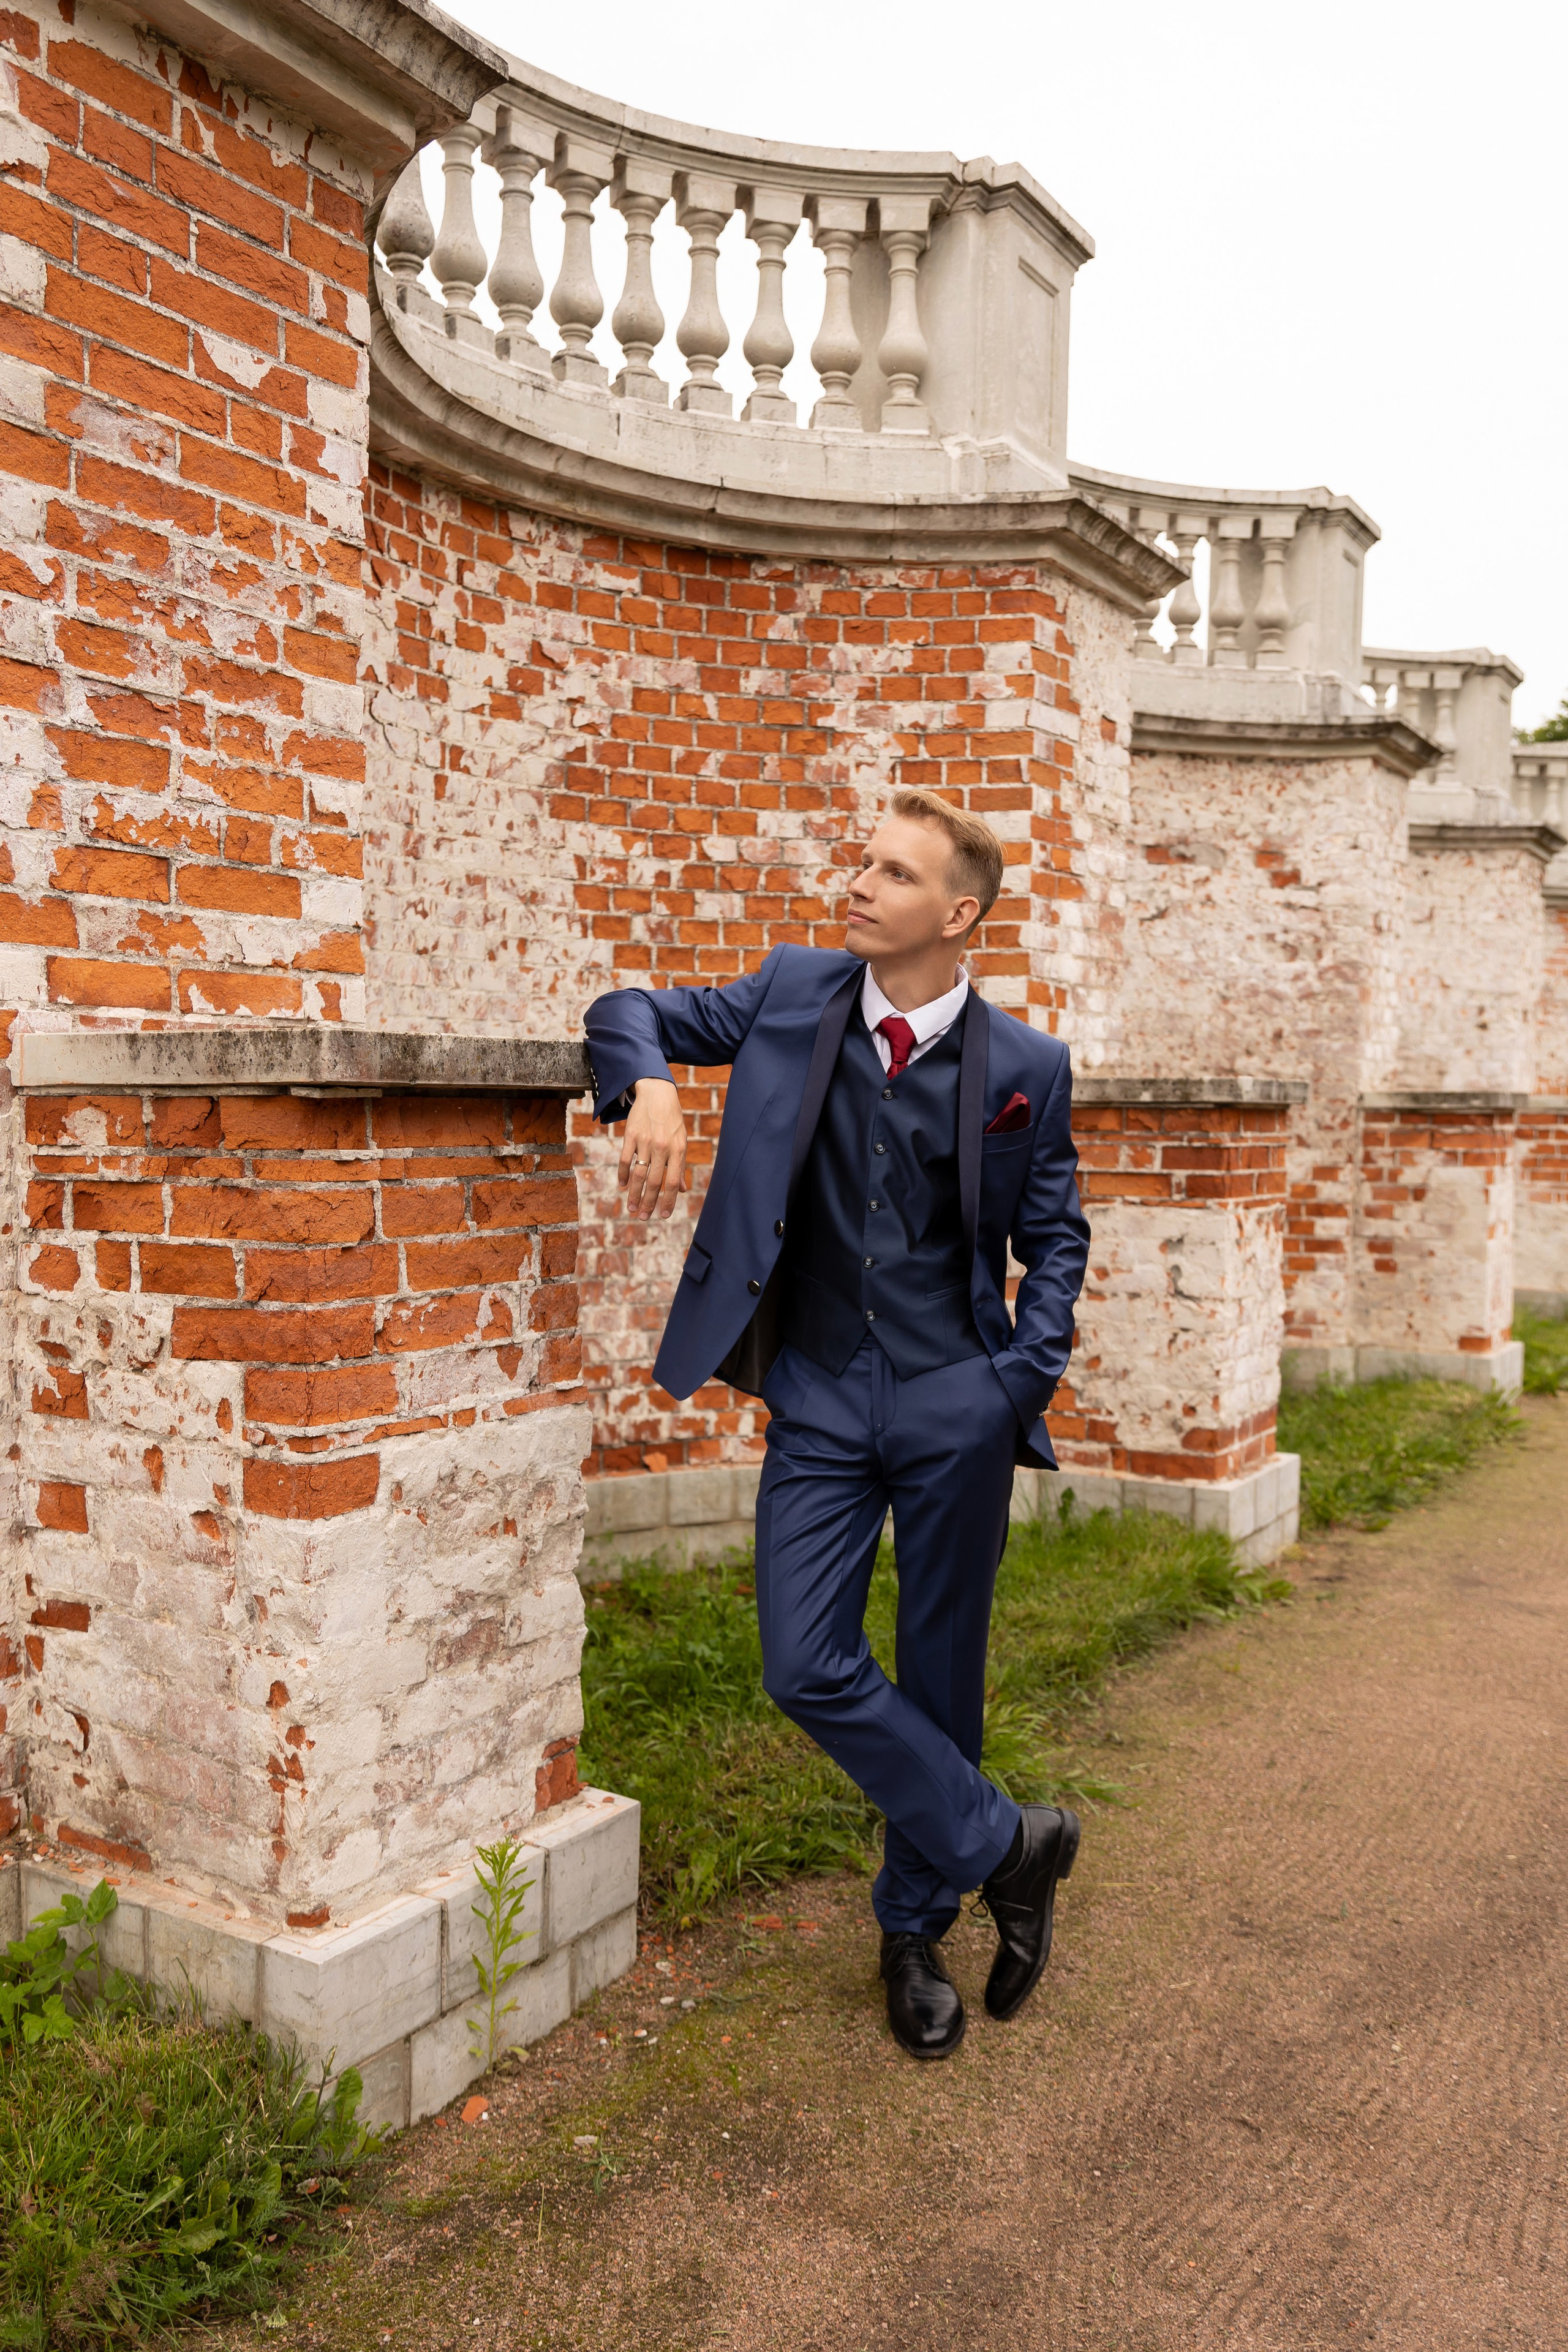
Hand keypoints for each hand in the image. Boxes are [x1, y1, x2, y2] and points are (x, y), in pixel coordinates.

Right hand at [619, 1078, 688, 1219]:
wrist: (658, 1094)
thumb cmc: (672, 1121)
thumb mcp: (681, 1141)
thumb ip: (680, 1166)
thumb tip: (681, 1190)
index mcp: (677, 1150)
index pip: (673, 1182)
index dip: (668, 1201)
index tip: (664, 1215)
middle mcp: (662, 1147)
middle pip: (654, 1182)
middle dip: (648, 1202)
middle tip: (643, 1217)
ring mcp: (645, 1141)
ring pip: (638, 1174)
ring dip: (634, 1194)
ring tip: (631, 1208)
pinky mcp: (630, 1135)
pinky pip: (625, 1159)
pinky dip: (623, 1175)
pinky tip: (623, 1185)